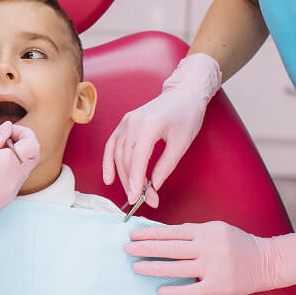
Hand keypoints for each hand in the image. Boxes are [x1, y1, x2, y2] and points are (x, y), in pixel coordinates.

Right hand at [0, 121, 38, 270]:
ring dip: (15, 155)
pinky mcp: (7, 198)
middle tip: (1, 139)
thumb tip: (7, 127)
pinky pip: (15, 178)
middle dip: (22, 142)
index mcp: (8, 164)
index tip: (6, 131)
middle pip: (33, 155)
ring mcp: (13, 191)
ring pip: (25, 166)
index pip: (32, 143)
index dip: (22, 132)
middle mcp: (15, 179)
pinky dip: (9, 168)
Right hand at [102, 53, 221, 207]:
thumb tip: (154, 185)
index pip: (137, 158)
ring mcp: (126, 122)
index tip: (137, 198)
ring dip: (124, 176)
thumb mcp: (182, 142)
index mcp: (149, 125)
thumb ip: (166, 165)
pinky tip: (108, 178)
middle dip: (132, 182)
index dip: (135, 180)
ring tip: (134, 193)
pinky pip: (112, 145)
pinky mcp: (124, 123)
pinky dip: (108, 162)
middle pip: (126, 159)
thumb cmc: (187, 115)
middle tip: (145, 200)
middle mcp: (132, 122)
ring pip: (118, 155)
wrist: (183, 94)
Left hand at [124, 221, 295, 294]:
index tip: (133, 234)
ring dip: (154, 268)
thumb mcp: (217, 229)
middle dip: (146, 248)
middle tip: (127, 249)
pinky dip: (174, 290)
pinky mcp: (219, 285)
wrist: (267, 262)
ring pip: (177, 267)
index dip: (151, 233)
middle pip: (171, 247)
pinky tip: (159, 290)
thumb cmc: (239, 244)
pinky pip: (191, 289)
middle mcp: (208, 247)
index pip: (172, 231)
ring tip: (136, 267)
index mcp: (207, 230)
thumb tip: (165, 236)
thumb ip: (194, 233)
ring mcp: (214, 267)